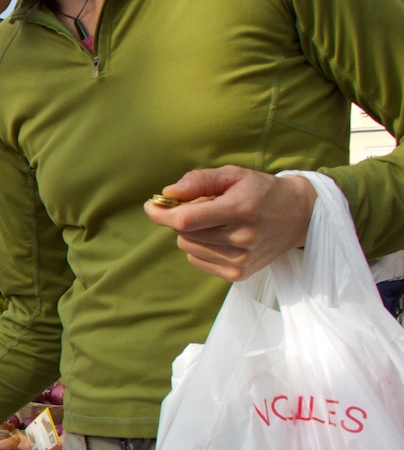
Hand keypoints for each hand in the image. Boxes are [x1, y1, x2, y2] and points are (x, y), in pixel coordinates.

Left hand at [144, 167, 316, 281]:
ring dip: (192, 233)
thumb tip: (168, 193)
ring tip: (217, 222)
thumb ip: (199, 180)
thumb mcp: (234, 175)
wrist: (299, 216)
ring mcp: (240, 260)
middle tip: (204, 207)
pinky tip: (221, 237)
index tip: (152, 206)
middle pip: (184, 233)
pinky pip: (197, 260)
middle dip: (184, 218)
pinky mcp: (239, 274)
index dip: (162, 214)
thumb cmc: (261, 191)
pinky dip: (200, 247)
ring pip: (188, 247)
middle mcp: (241, 238)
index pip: (186, 219)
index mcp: (240, 210)